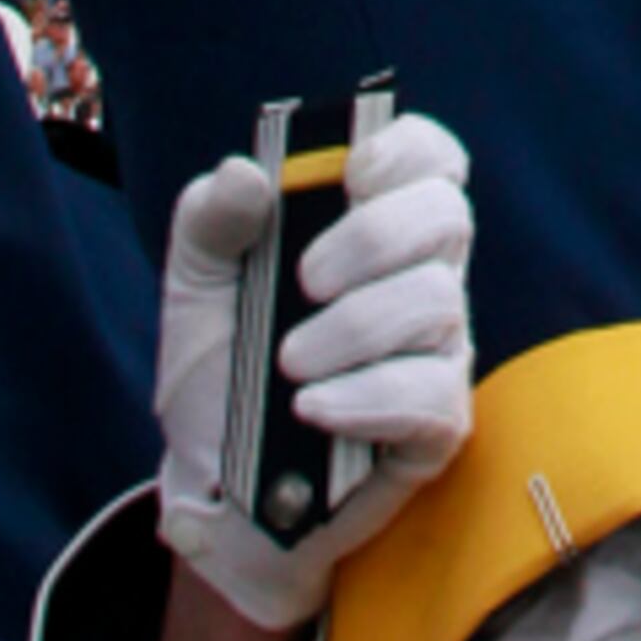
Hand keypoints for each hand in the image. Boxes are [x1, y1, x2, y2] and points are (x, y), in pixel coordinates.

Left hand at [155, 106, 476, 633]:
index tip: (352, 171)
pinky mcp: (438, 423)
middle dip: (372, 238)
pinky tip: (312, 410)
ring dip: (353, 328)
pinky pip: (429, 392)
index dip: (405, 149)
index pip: (431, 158)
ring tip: (288, 364)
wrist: (215, 491)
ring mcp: (436, 350)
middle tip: (303, 282)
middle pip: (445, 214)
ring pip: (435, 301)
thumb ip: (209, 220)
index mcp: (374, 227)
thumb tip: (246, 173)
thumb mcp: (195, 290)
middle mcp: (420, 276)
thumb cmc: (221, 375)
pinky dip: (364, 397)